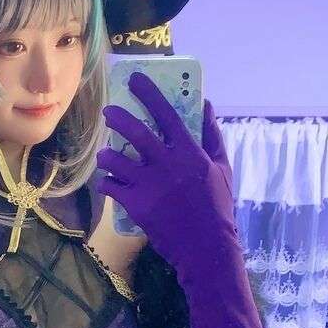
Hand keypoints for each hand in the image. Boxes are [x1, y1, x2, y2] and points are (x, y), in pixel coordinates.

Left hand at [95, 72, 237, 274]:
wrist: (206, 248)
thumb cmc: (217, 207)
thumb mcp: (222, 169)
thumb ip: (212, 135)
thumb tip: (206, 104)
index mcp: (190, 153)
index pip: (167, 113)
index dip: (150, 93)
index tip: (135, 79)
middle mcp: (168, 165)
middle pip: (135, 132)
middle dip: (117, 117)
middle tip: (109, 112)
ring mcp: (150, 185)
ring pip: (115, 159)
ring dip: (106, 155)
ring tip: (106, 155)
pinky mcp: (136, 205)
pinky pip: (110, 186)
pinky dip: (106, 182)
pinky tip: (109, 183)